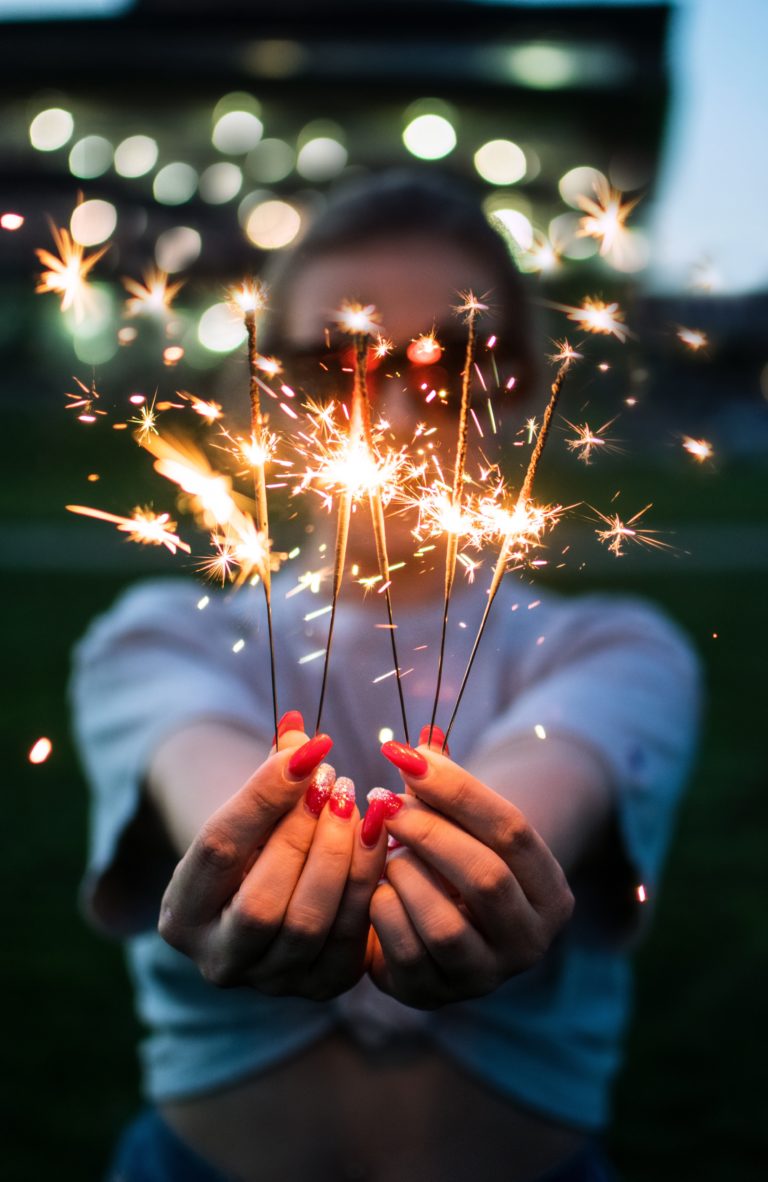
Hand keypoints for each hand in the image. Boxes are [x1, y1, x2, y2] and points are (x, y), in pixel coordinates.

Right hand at [158, 712, 387, 1000]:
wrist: (276, 899)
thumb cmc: (257, 844)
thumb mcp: (252, 812)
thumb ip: (271, 775)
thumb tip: (297, 727)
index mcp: (181, 914)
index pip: (219, 849)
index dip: (265, 795)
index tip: (310, 749)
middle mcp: (218, 961)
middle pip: (262, 902)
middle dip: (304, 835)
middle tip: (335, 782)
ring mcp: (272, 981)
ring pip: (308, 924)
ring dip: (341, 856)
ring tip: (358, 803)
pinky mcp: (323, 984)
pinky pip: (351, 936)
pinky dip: (368, 881)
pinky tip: (378, 835)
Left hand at [366, 732, 573, 1008]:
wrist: (433, 931)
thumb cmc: (451, 861)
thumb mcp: (460, 826)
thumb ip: (443, 786)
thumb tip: (415, 746)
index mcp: (550, 891)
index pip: (513, 830)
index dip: (458, 790)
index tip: (408, 757)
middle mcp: (530, 940)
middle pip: (485, 876)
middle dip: (429, 832)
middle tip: (385, 802)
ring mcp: (486, 977)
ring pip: (445, 923)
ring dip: (407, 876)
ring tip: (387, 852)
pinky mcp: (437, 996)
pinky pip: (404, 951)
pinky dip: (384, 911)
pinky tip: (376, 890)